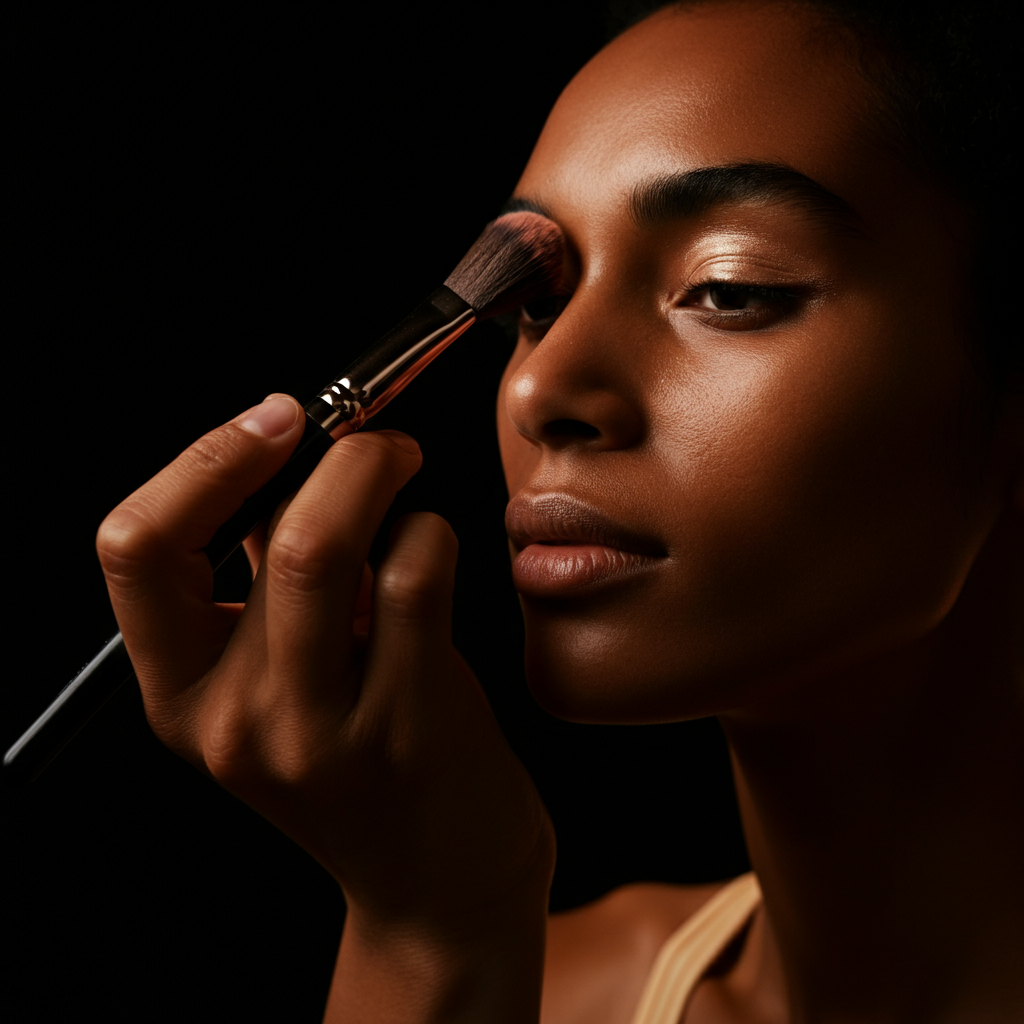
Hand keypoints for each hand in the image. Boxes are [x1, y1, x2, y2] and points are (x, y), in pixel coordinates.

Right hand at [97, 395, 553, 1019]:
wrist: (435, 885)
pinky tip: (436, 556)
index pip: (137, 550)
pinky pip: (416, 576)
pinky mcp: (408, 726)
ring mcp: (321, 730)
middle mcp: (236, 719)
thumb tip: (287, 455)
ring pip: (331, 546)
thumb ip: (260, 581)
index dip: (206, 461)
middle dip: (340, 453)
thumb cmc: (361, 761)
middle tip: (381, 442)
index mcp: (182, 697)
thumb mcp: (276, 684)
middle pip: (266, 534)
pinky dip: (433, 534)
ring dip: (386, 483)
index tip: (277, 418)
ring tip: (408, 490)